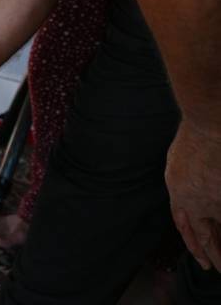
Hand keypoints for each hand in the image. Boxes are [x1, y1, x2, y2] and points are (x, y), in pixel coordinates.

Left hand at [166, 122, 220, 270]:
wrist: (208, 126)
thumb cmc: (194, 137)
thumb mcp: (178, 163)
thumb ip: (183, 182)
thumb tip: (192, 194)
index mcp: (179, 192)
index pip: (184, 223)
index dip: (192, 241)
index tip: (200, 255)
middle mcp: (196, 201)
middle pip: (204, 234)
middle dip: (211, 254)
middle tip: (216, 269)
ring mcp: (215, 200)